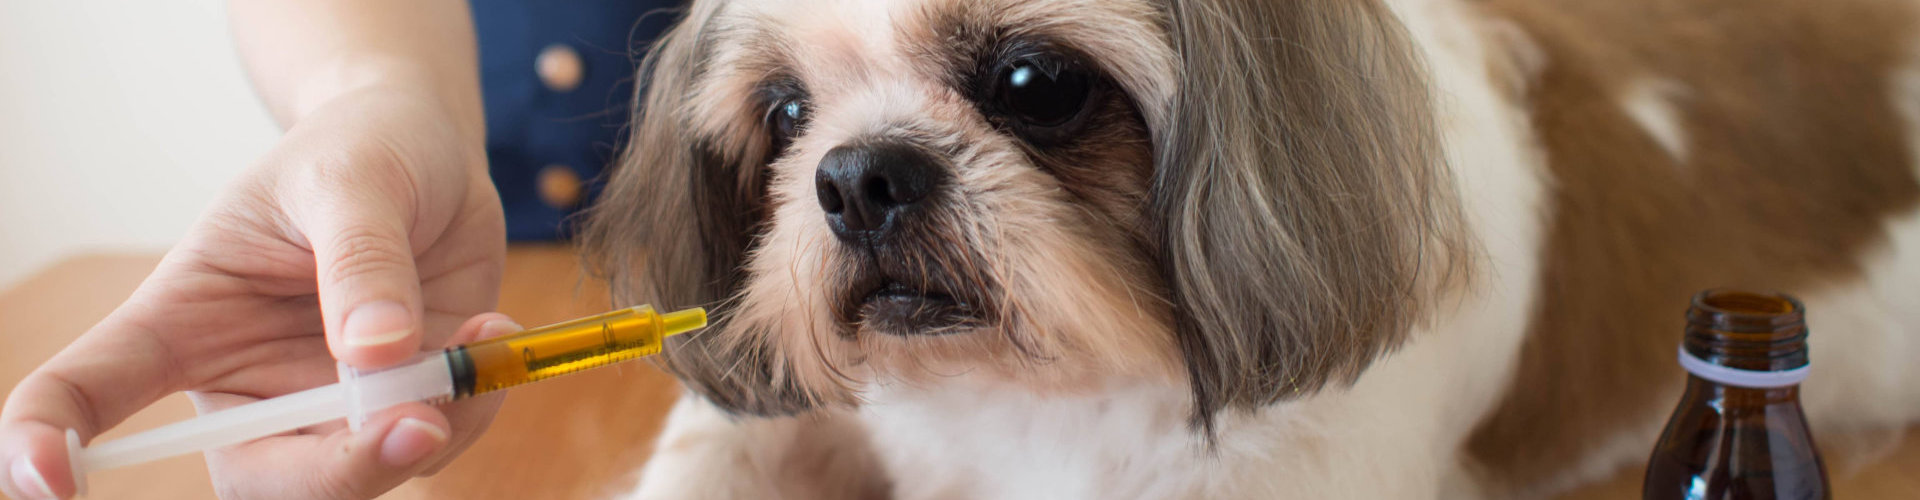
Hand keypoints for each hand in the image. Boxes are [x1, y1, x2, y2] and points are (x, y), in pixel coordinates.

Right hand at [0, 86, 509, 498]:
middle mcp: (244, 379)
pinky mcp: (398, 405)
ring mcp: (323, 402)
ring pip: (356, 474)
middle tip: (419, 422)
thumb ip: (360, 261)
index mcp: (184, 318)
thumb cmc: (362, 151)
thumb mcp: (353, 179)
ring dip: (430, 430)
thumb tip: (377, 354)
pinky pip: (434, 442)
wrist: (432, 154)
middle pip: (257, 476)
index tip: (48, 480)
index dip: (49, 442)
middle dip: (338, 469)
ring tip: (479, 335)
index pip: (88, 388)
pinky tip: (491, 335)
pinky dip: (474, 405)